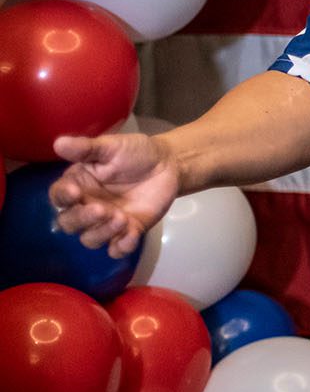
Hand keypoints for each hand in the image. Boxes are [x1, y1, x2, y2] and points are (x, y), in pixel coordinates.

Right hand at [49, 133, 181, 258]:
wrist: (168, 164)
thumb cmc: (134, 153)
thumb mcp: (112, 146)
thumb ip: (86, 148)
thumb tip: (58, 143)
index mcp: (77, 185)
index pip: (59, 197)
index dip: (63, 197)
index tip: (74, 193)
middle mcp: (86, 207)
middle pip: (70, 223)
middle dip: (82, 219)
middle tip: (102, 209)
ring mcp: (106, 222)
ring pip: (90, 239)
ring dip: (102, 232)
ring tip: (121, 218)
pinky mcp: (128, 231)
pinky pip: (117, 248)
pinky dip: (121, 247)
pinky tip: (131, 235)